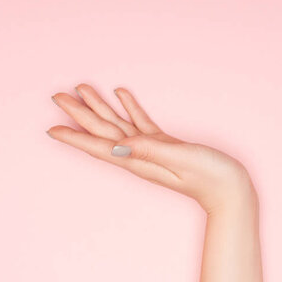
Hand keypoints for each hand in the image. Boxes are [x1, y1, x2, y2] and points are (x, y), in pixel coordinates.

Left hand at [46, 84, 257, 213]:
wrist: (230, 191)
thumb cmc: (210, 177)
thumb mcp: (180, 158)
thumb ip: (149, 149)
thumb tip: (116, 145)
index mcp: (140, 161)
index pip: (100, 147)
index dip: (75, 137)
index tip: (51, 128)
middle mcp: (141, 156)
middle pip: (103, 133)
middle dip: (80, 115)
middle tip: (57, 96)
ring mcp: (152, 150)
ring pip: (118, 126)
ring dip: (100, 108)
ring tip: (82, 90)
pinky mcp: (164, 145)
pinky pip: (140, 124)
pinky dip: (129, 108)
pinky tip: (121, 94)